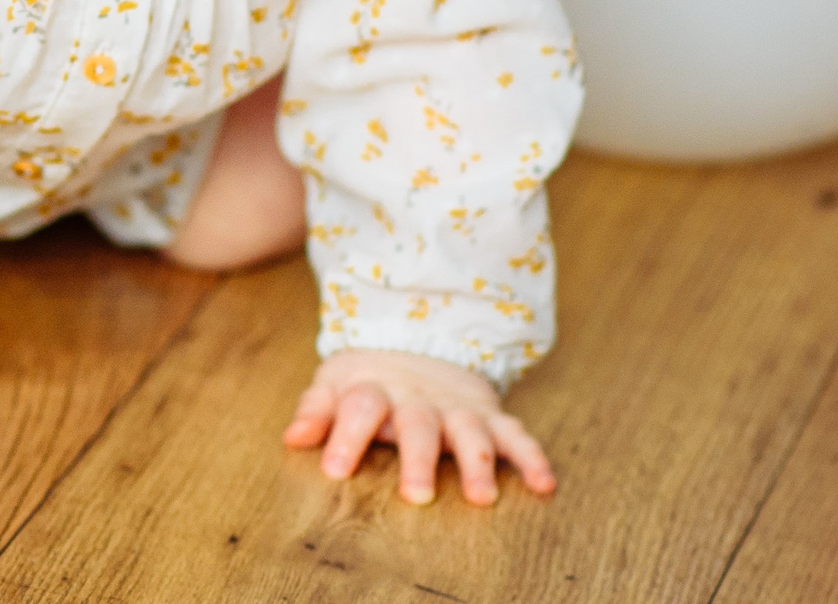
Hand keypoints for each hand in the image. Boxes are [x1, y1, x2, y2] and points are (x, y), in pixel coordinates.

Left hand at [282, 348, 554, 505]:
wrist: (417, 341)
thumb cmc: (369, 380)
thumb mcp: (336, 384)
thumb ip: (316, 411)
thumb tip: (292, 437)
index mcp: (376, 391)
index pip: (360, 407)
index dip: (346, 436)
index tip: (335, 470)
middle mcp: (419, 400)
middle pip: (419, 425)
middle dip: (419, 459)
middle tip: (417, 495)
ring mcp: (457, 408)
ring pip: (470, 432)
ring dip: (477, 462)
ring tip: (482, 496)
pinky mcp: (489, 414)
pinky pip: (515, 435)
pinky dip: (532, 457)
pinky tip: (545, 483)